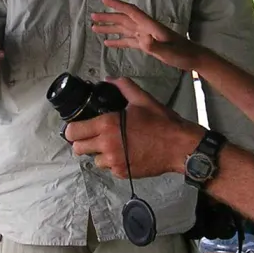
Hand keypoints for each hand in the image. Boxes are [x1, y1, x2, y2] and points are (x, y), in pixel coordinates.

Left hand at [65, 77, 202, 179]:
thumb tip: (110, 79)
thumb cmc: (163, 124)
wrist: (180, 147)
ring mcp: (114, 161)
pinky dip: (114, 163)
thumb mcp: (143, 99)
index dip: (73, 129)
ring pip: (93, 160)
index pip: (73, 131)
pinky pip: (110, 169)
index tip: (79, 127)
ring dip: (99, 154)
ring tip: (113, 146)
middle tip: (93, 137)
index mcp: (108, 124)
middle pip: (77, 149)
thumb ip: (123, 86)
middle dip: (82, 142)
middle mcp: (107, 145)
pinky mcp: (123, 173)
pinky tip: (126, 154)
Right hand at [91, 0, 203, 71]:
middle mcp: (146, 28)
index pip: (131, 12)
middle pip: (124, 19)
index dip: (117, 5)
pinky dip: (118, 40)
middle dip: (108, 17)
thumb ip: (155, 46)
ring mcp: (146, 36)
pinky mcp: (147, 44)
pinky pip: (129, 40)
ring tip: (95, 28)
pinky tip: (108, 42)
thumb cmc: (182, 54)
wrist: (193, 58)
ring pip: (124, 29)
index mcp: (150, 26)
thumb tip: (142, 39)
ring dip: (110, 28)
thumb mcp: (169, 52)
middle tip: (93, 16)